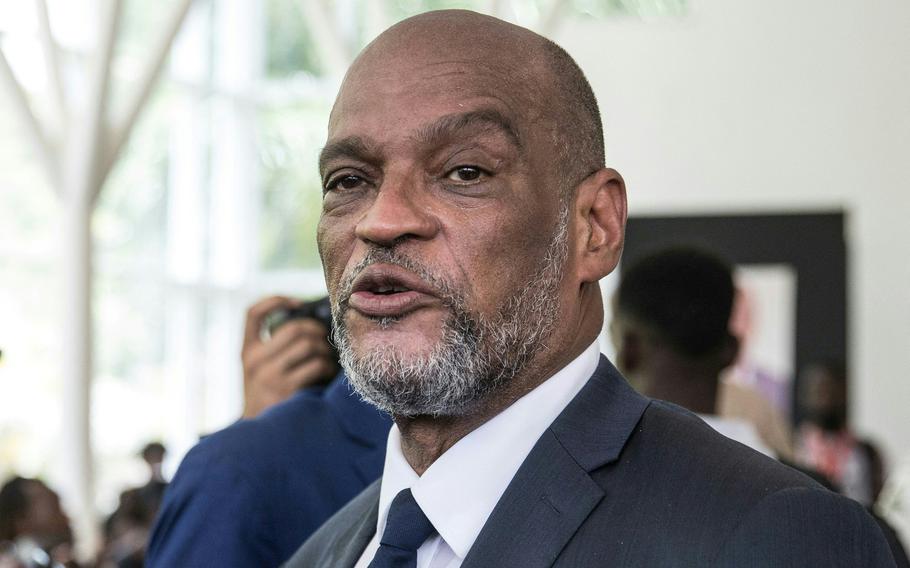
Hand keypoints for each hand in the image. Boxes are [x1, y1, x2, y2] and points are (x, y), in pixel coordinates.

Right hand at [240, 296, 338, 418]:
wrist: (257, 439)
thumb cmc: (268, 399)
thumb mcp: (258, 373)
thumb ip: (273, 350)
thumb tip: (313, 324)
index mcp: (246, 352)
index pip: (253, 313)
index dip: (275, 300)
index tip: (297, 302)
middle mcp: (255, 361)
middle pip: (294, 328)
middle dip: (316, 330)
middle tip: (323, 341)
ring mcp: (269, 375)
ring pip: (309, 345)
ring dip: (324, 350)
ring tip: (326, 360)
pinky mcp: (286, 390)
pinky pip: (317, 365)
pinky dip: (328, 368)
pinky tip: (327, 374)